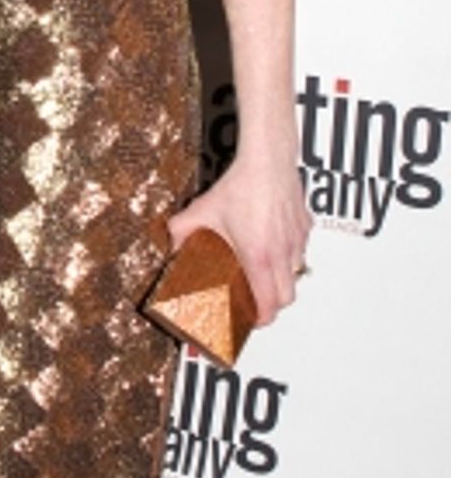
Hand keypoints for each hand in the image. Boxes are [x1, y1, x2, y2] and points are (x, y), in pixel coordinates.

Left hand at [167, 158, 310, 327]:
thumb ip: (182, 230)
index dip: (260, 319)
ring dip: (281, 279)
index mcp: (259, 256)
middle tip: (257, 301)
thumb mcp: (202, 210)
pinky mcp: (304, 226)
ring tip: (263, 273)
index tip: (250, 319)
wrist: (268, 158)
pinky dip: (289, 255)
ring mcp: (297, 240)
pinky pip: (300, 250)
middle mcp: (282, 252)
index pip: (269, 305)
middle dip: (272, 305)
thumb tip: (173, 244)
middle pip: (287, 298)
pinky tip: (272, 245)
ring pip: (296, 274)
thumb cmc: (242, 183)